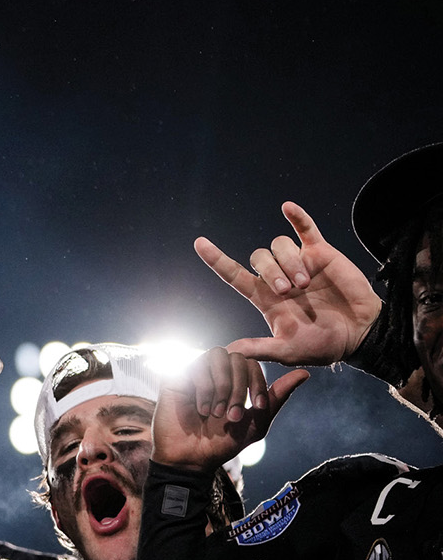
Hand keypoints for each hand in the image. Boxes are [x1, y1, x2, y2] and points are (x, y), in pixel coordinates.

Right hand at [151, 347, 307, 471]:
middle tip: (233, 415)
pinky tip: (201, 409)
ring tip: (216, 412)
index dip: (257, 382)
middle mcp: (214, 372)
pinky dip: (203, 389)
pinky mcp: (175, 376)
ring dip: (221, 386)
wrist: (192, 459)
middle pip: (236, 357)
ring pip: (217, 355)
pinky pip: (195, 365)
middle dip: (239, 387)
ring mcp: (194, 372)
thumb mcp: (257, 422)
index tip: (255, 406)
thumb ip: (277, 397)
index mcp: (233, 380)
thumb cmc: (223, 443)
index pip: (252, 363)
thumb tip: (305, 373)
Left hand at [195, 202, 382, 365]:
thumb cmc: (323, 344)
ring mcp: (299, 263)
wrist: (360, 334)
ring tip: (305, 283)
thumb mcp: (287, 350)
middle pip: (258, 258)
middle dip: (270, 272)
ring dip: (289, 262)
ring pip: (279, 245)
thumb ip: (259, 348)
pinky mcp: (321, 254)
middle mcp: (278, 277)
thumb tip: (228, 352)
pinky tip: (287, 207)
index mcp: (265, 298)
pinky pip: (306, 229)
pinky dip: (297, 217)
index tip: (199, 243)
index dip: (216, 259)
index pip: (233, 274)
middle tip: (288, 290)